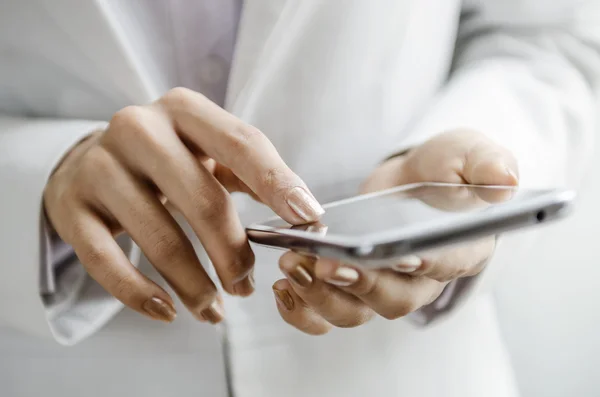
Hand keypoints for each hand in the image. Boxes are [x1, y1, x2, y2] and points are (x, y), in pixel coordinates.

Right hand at [44, 87, 323, 323]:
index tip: (309, 218)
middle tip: (246, 287)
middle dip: (233, 253)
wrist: (91, 162)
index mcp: (184, 110)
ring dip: (195, 285)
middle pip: (202, 200)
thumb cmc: (167, 161)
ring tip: (215, 310)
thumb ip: (252, 175)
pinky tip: (167, 312)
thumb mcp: (207, 152)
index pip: (241, 144)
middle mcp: (139, 129)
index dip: (278, 183)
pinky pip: (106, 262)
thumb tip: (306, 216)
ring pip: (158, 238)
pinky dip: (140, 294)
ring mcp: (100, 166)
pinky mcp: (71, 206)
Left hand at [272, 130, 517, 333]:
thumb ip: (484, 163)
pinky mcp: (351, 285)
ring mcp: (383, 286)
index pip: (446, 264)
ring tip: (293, 267)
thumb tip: (505, 180)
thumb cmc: (445, 169)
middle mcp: (421, 279)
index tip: (402, 256)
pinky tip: (282, 286)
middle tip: (326, 263)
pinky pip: (327, 312)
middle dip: (359, 284)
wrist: (413, 181)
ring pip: (356, 311)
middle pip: (394, 299)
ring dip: (322, 296)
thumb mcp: (467, 153)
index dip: (424, 264)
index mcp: (459, 248)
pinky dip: (303, 309)